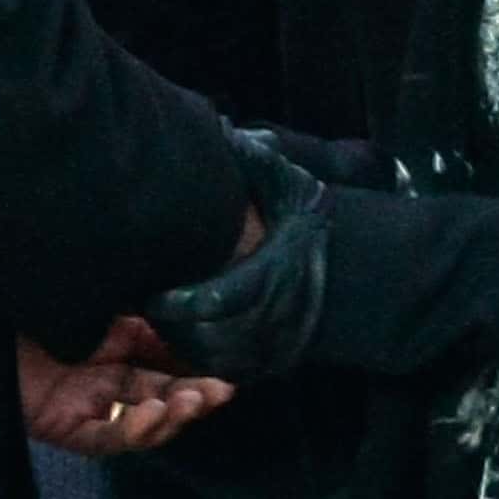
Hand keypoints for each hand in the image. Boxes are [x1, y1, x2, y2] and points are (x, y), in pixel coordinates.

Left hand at [18, 319, 235, 456]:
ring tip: (191, 401)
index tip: (228, 371)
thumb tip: (195, 319)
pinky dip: (133, 429)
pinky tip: (152, 413)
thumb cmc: (49, 296)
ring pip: (141, 425)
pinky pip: (105, 438)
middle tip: (219, 392)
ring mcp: (87, 406)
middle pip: (162, 399)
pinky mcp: (64, 426)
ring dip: (172, 417)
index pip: (169, 368)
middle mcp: (108, 382)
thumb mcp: (110, 303)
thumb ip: (147, 317)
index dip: (199, 373)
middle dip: (194, 398)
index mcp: (120, 350)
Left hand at [149, 140, 332, 380]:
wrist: (358, 271)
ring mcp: (269, 347)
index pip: (214, 301)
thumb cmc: (311, 225)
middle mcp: (271, 319)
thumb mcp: (291, 186)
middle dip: (169, 324)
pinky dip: (194, 357)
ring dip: (177, 342)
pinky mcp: (266, 364)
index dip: (176, 302)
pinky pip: (219, 370)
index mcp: (272, 277)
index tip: (150, 291)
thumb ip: (257, 160)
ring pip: (208, 358)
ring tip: (153, 316)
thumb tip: (221, 128)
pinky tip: (177, 332)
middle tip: (140, 301)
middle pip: (204, 335)